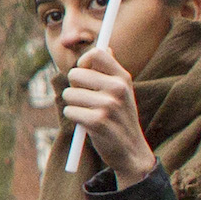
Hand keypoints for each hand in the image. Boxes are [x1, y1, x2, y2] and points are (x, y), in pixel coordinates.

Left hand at [61, 44, 155, 184]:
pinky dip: (74, 118)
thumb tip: (105, 48)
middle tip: (89, 102)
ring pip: (69, 94)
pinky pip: (69, 111)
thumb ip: (111, 71)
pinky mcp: (97, 121)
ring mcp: (108, 105)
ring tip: (91, 114)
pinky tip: (88, 125)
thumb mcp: (123, 92)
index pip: (96, 54)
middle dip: (75, 88)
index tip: (85, 74)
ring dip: (74, 106)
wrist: (131, 152)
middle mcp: (118, 88)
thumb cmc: (121, 118)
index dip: (84, 62)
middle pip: (75, 74)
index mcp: (124, 78)